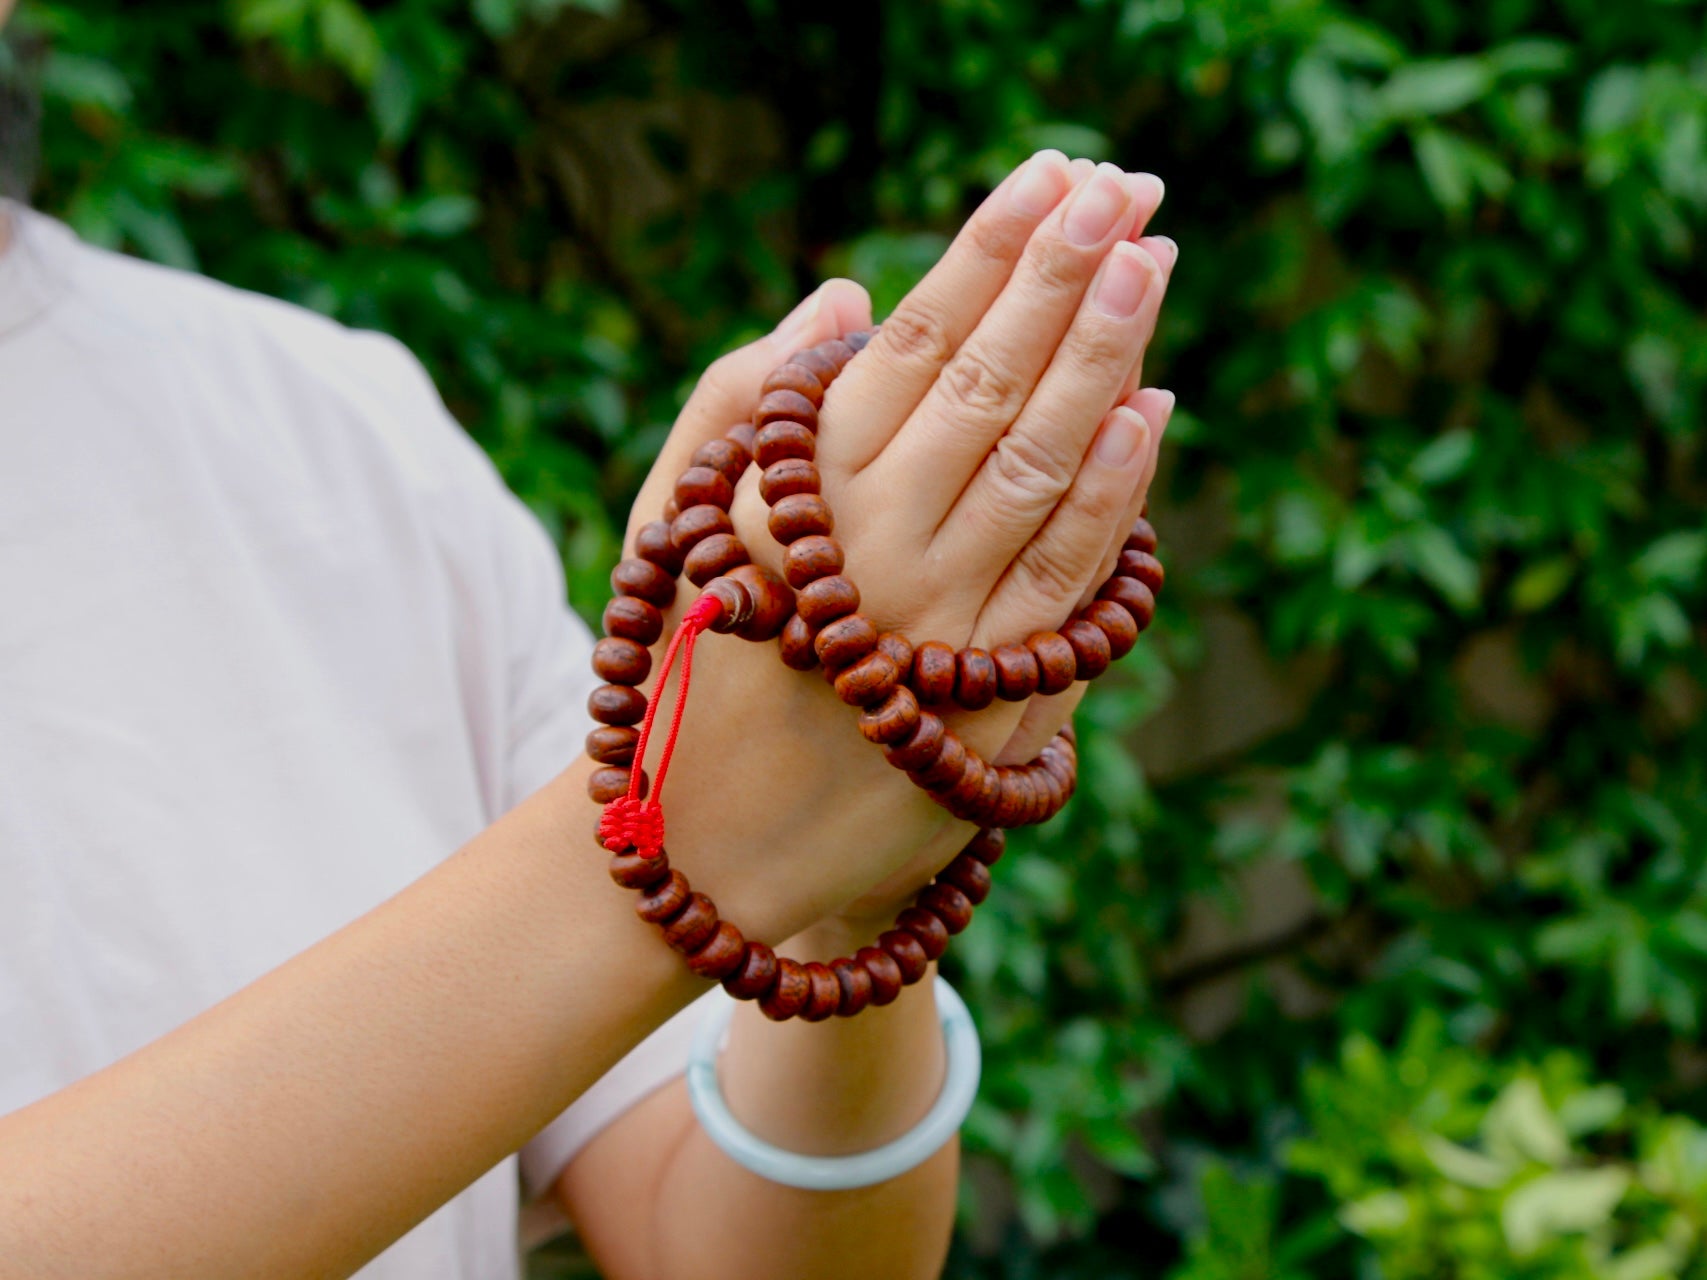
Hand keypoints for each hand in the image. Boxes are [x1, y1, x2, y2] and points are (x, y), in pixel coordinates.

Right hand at [620, 151, 1176, 945]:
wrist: (698, 849)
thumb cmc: (681, 666)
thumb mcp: (672, 523)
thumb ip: (744, 401)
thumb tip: (847, 296)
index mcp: (792, 494)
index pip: (915, 341)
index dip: (992, 250)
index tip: (1054, 173)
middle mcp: (870, 549)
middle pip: (991, 384)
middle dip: (1065, 274)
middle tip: (1124, 187)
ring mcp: (935, 627)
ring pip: (1042, 466)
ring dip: (1108, 357)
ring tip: (1153, 259)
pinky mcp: (986, 703)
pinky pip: (1065, 582)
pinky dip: (1117, 494)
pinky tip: (1156, 412)